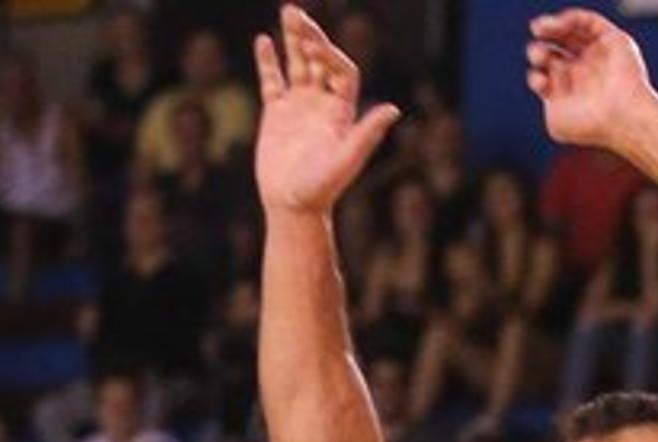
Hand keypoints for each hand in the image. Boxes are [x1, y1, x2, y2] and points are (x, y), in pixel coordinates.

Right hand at [253, 8, 398, 216]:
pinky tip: (263, 41)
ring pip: (298, 65)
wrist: (292, 206)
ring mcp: (299, 107)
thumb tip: (393, 109)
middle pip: (320, 60)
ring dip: (292, 40)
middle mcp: (323, 104)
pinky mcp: (277, 114)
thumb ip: (367, 134)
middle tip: (294, 12)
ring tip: (287, 12)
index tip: (313, 43)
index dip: (329, 53)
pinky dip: (268, 62)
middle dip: (309, 36)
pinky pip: (273, 82)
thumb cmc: (321, 189)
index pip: (340, 70)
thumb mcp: (346, 161)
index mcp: (342, 111)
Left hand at [525, 12, 657, 156]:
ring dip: (551, 28)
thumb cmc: (591, 126)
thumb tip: (541, 76)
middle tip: (539, 55)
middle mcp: (585, 72)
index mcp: (573, 93)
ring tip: (538, 29)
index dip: (537, 75)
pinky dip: (569, 19)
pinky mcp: (612, 39)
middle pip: (555, 52)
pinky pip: (587, 20)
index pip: (548, 76)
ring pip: (570, 32)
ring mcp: (599, 55)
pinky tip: (556, 25)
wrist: (621, 118)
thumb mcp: (556, 121)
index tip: (540, 82)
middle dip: (540, 52)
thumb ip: (545, 101)